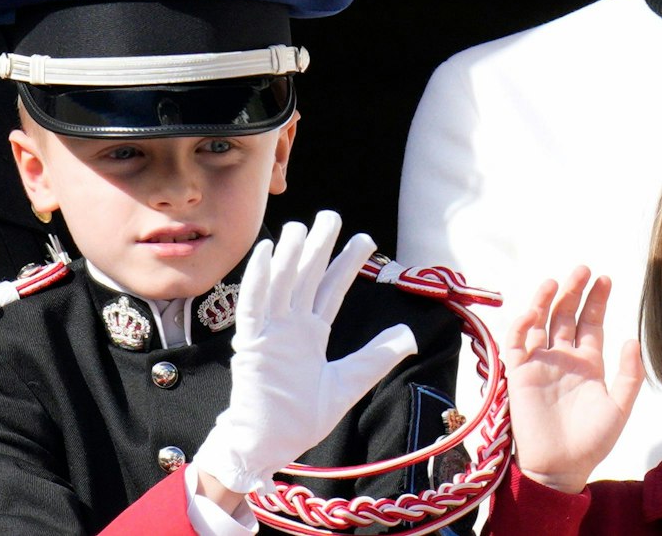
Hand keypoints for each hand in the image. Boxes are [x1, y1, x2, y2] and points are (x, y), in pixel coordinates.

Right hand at [193, 210, 418, 494]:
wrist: (269, 445)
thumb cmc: (300, 419)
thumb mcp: (348, 384)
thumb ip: (376, 358)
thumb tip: (410, 335)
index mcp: (310, 334)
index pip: (330, 290)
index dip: (346, 264)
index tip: (365, 239)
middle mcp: (290, 327)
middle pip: (305, 278)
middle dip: (319, 248)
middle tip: (331, 215)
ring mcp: (269, 333)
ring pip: (280, 285)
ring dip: (290, 256)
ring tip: (302, 226)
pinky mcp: (251, 344)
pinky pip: (253, 306)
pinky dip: (258, 279)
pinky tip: (267, 253)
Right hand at [500, 266, 643, 494]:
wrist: (561, 467)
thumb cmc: (592, 442)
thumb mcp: (619, 407)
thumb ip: (629, 375)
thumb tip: (632, 340)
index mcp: (588, 364)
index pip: (591, 323)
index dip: (597, 300)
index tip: (605, 279)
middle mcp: (563, 358)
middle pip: (566, 315)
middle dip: (574, 291)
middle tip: (583, 269)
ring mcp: (541, 364)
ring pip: (540, 322)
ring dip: (546, 300)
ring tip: (556, 280)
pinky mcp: (519, 373)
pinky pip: (516, 342)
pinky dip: (522, 324)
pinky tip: (534, 311)